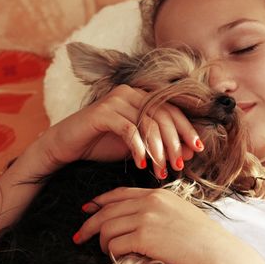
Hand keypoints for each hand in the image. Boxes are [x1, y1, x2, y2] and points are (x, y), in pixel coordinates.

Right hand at [38, 84, 203, 177]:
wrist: (66, 147)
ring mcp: (116, 100)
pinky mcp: (102, 112)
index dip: (187, 129)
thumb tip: (190, 152)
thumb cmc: (102, 145)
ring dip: (158, 150)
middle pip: (164, 116)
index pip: (173, 110)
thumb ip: (161, 146)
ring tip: (161, 171)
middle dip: (175, 143)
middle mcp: (131, 93)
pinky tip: (141, 165)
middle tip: (178, 165)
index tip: (198, 149)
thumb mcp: (138, 146)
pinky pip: (129, 130)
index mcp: (141, 97)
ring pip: (148, 123)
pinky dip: (138, 149)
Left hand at [73, 186, 230, 263]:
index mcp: (158, 194)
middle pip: (106, 210)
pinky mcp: (144, 237)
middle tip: (79, 236)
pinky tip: (115, 258)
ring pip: (106, 228)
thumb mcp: (181, 212)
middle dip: (88, 224)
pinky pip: (114, 245)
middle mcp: (150, 202)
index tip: (87, 209)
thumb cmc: (204, 238)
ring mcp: (146, 218)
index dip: (99, 201)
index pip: (119, 193)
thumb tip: (135, 218)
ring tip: (105, 251)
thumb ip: (158, 209)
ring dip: (101, 242)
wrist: (218, 252)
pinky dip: (110, 253)